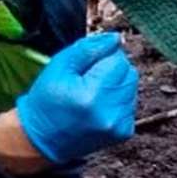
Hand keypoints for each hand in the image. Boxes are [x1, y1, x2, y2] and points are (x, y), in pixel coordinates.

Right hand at [16, 33, 138, 163]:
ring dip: (116, 86)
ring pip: (132, 88)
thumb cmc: (48, 100)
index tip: (87, 66)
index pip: (119, 60)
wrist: (44, 139)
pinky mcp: (124, 133)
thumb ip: (89, 48)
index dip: (104, 56)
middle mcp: (110, 113)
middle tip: (90, 79)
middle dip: (113, 70)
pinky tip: (99, 107)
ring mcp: (119, 126)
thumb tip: (115, 38)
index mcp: (92, 95)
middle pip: (130, 74)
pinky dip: (118, 101)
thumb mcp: (60, 66)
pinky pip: (130, 104)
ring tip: (93, 94)